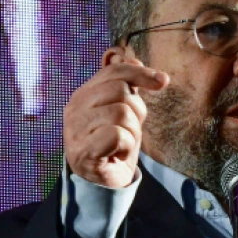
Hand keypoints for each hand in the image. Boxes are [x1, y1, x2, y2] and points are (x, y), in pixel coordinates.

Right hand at [63, 47, 168, 187]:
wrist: (104, 181)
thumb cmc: (114, 143)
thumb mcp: (123, 109)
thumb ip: (125, 84)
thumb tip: (132, 57)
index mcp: (83, 94)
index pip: (114, 71)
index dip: (141, 73)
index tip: (163, 81)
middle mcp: (75, 108)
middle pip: (121, 91)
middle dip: (137, 111)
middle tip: (131, 129)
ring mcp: (75, 130)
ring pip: (122, 113)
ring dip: (133, 132)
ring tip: (123, 143)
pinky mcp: (83, 151)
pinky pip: (117, 135)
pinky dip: (127, 146)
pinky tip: (119, 153)